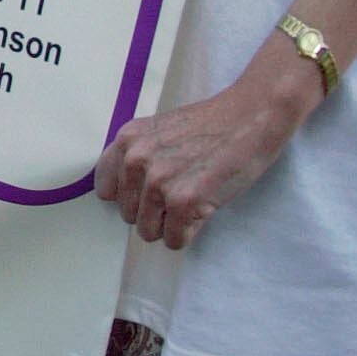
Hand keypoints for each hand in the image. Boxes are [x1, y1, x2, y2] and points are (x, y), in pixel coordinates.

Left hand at [94, 78, 296, 248]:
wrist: (250, 116)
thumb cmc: (210, 125)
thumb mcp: (158, 131)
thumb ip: (135, 155)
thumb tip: (115, 193)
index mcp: (126, 141)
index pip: (106, 190)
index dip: (130, 197)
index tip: (148, 195)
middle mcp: (136, 161)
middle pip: (129, 214)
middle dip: (153, 213)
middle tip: (179, 198)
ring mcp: (159, 182)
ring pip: (148, 231)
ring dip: (169, 226)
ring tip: (190, 206)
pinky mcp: (184, 201)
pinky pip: (174, 239)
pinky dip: (186, 235)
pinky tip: (200, 216)